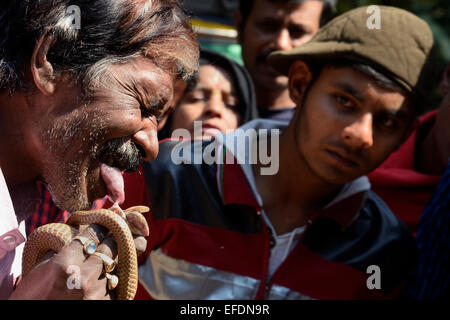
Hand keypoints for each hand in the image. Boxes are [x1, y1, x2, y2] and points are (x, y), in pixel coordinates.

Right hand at [9, 224, 146, 299]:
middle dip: (119, 233)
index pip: (91, 235)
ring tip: (133, 242)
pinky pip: (115, 286)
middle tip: (127, 222)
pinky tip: (116, 271)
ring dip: (121, 256)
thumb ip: (62, 252)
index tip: (112, 215)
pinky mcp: (104, 305)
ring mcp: (96, 294)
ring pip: (117, 266)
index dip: (102, 224)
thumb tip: (80, 234)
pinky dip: (115, 278)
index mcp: (65, 264)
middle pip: (110, 247)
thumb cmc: (32, 297)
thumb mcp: (40, 271)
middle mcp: (83, 278)